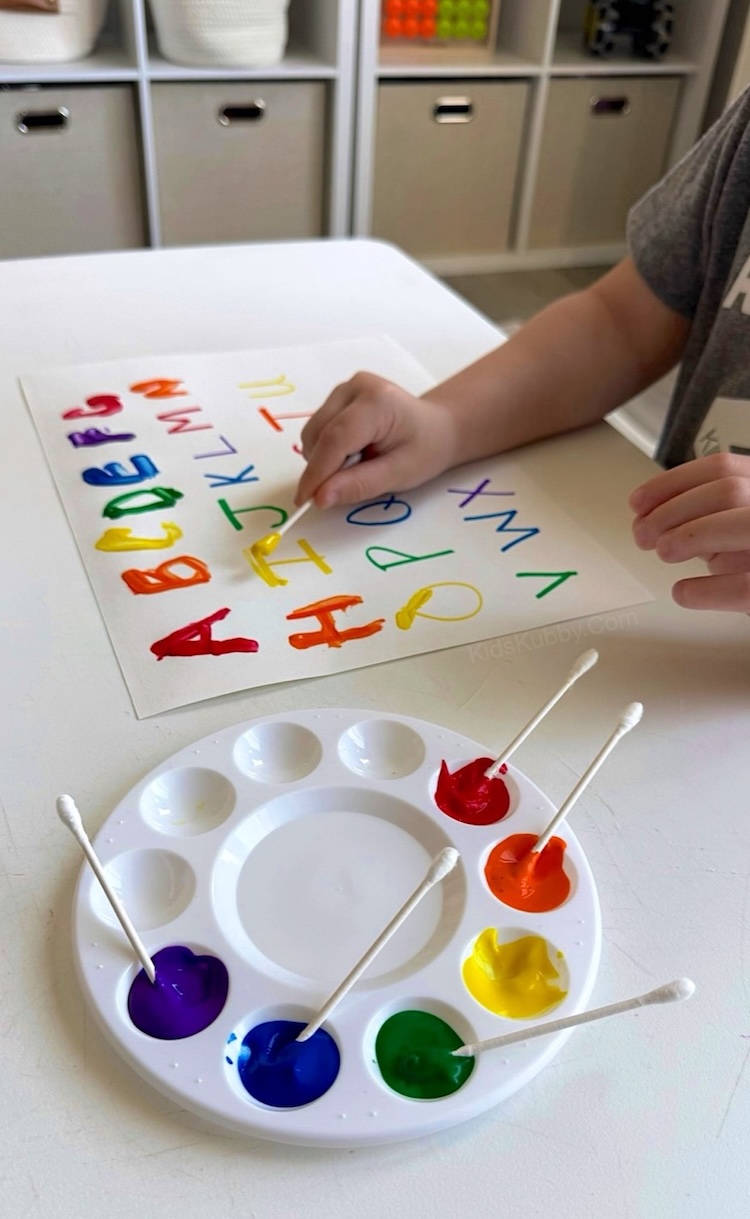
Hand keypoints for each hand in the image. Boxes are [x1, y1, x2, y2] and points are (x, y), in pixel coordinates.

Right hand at [295, 372, 456, 507]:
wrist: (437, 428)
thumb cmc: (425, 450)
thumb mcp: (399, 475)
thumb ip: (358, 485)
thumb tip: (318, 498)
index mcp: (377, 402)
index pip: (334, 439)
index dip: (316, 473)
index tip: (304, 501)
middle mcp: (356, 388)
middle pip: (318, 435)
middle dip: (323, 467)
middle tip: (352, 482)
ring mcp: (344, 389)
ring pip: (313, 433)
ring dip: (324, 459)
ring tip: (359, 463)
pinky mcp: (338, 396)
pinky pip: (318, 429)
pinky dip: (327, 449)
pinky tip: (353, 452)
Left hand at [629, 453, 749, 610]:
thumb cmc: (745, 553)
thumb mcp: (723, 529)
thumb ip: (693, 519)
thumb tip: (647, 521)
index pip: (721, 468)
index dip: (672, 483)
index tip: (638, 502)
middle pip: (728, 491)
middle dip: (674, 511)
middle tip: (644, 534)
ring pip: (743, 524)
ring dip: (691, 536)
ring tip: (664, 552)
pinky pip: (743, 586)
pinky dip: (706, 591)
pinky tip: (683, 592)